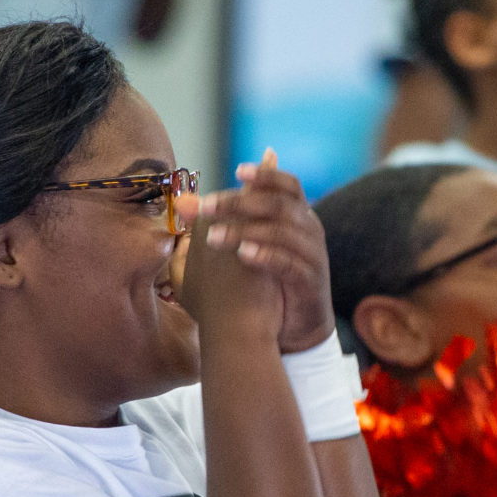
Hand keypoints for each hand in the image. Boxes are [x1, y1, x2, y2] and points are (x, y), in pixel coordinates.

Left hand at [195, 150, 334, 353]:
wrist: (296, 324)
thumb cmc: (268, 278)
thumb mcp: (247, 244)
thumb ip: (221, 221)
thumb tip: (183, 203)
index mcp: (298, 215)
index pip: (288, 185)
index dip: (266, 175)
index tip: (237, 171)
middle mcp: (309, 230)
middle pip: (278, 205)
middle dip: (240, 203)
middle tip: (206, 207)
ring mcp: (312, 255)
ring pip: (281, 233)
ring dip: (244, 231)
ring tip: (212, 237)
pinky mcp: (309, 281)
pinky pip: (288, 263)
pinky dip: (264, 256)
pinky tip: (241, 254)